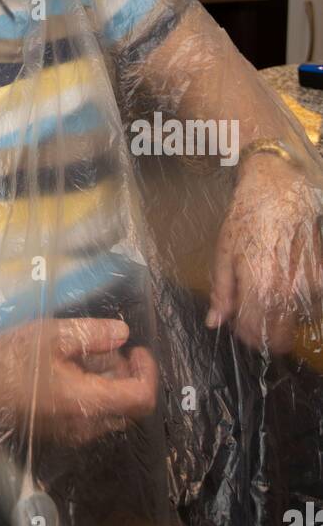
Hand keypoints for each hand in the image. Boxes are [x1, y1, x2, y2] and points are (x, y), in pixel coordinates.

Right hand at [0, 317, 157, 444]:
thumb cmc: (8, 357)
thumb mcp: (52, 334)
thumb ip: (92, 334)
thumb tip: (124, 334)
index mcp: (86, 402)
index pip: (141, 398)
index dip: (148, 372)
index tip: (137, 349)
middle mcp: (84, 426)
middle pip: (127, 406)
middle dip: (126, 374)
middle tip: (106, 346)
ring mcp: (70, 434)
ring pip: (109, 412)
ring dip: (108, 383)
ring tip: (83, 354)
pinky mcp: (57, 433)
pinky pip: (90, 416)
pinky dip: (91, 393)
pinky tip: (68, 370)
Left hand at [208, 153, 322, 351]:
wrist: (277, 189)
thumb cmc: (245, 218)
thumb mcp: (223, 252)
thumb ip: (221, 292)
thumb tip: (214, 322)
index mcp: (259, 288)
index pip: (255, 334)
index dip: (244, 334)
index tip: (237, 322)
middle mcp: (288, 291)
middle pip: (281, 336)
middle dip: (264, 332)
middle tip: (252, 311)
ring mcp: (309, 284)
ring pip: (296, 320)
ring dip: (282, 315)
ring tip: (268, 288)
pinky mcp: (321, 274)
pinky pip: (312, 301)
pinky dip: (299, 299)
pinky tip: (285, 279)